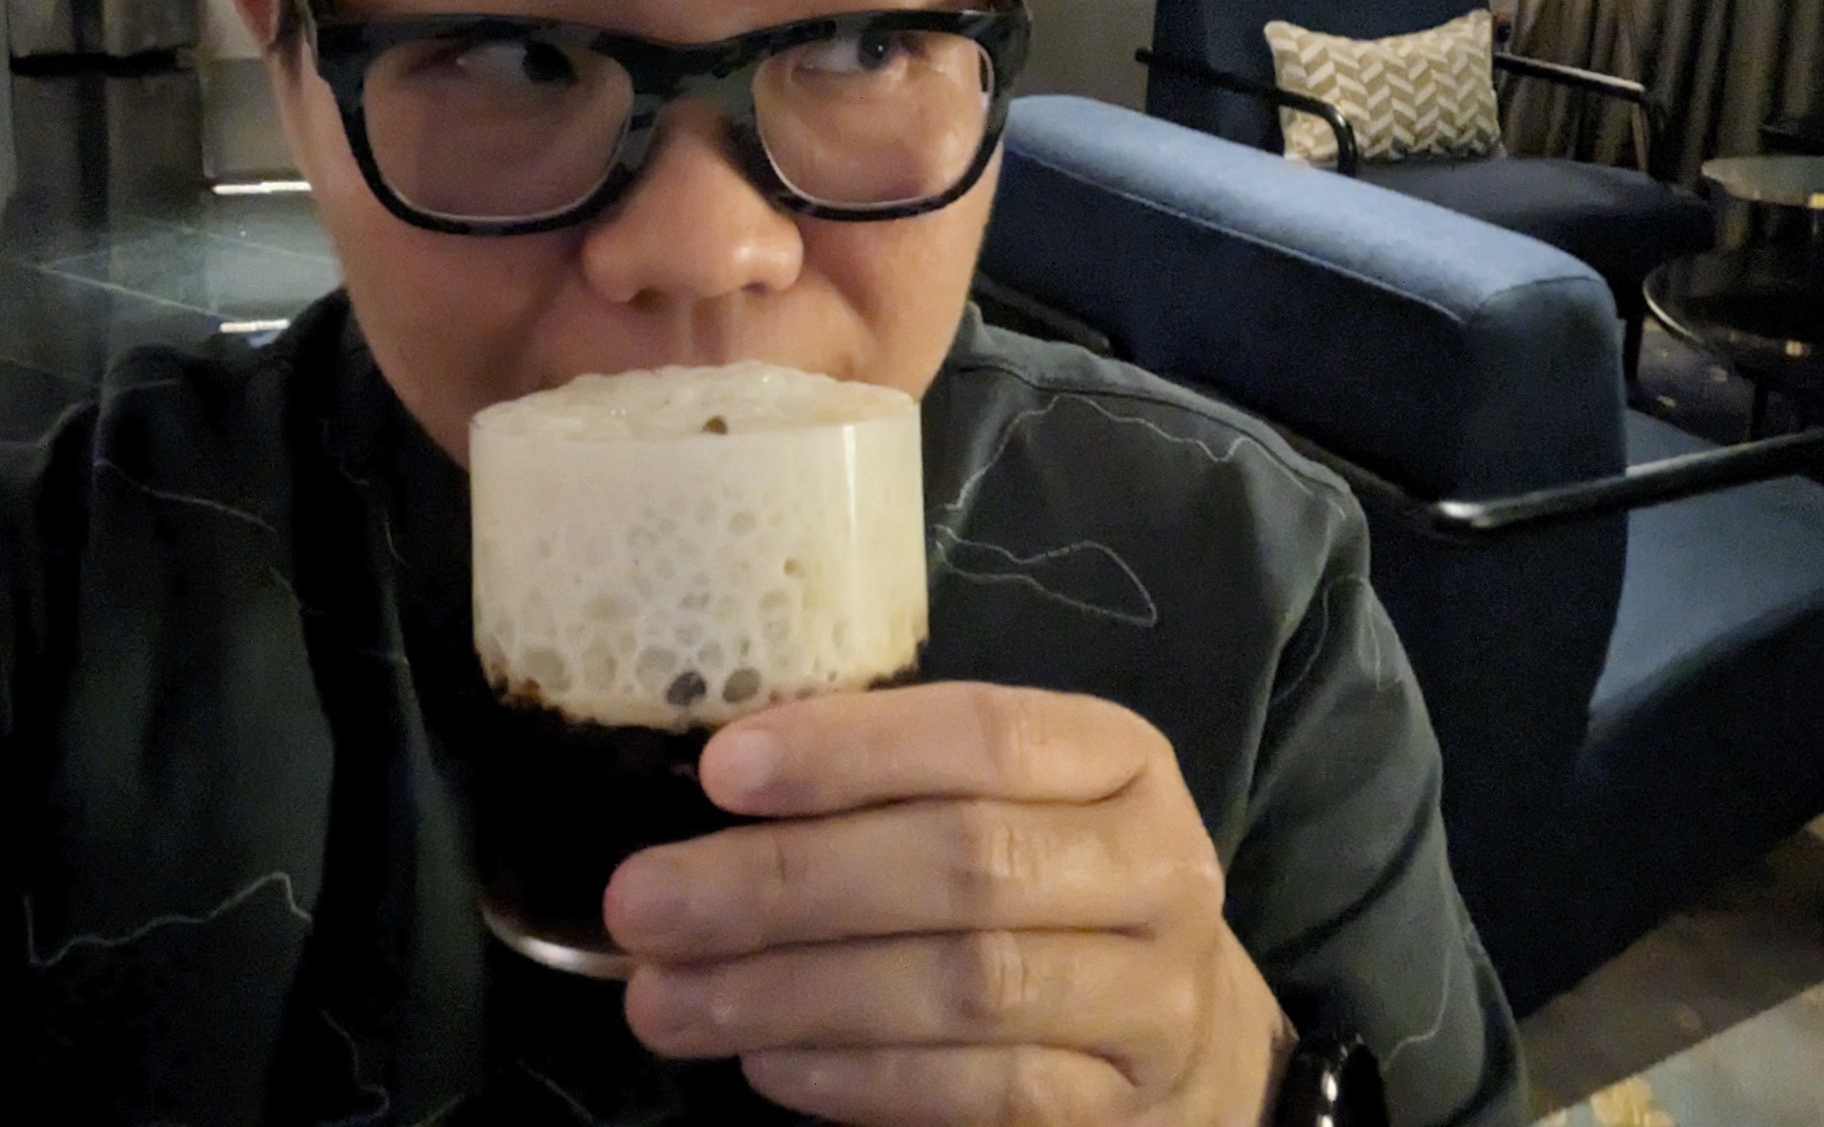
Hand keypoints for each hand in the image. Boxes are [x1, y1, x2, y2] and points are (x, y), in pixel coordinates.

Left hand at [603, 681, 1291, 1124]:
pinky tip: (765, 1063)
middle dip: (785, 882)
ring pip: (964, 985)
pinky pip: (983, 1093)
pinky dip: (861, 1081)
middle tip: (646, 902)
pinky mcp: (1119, 1103)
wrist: (1177, 1019)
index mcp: (1117, 756)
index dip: (851, 751)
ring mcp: (1150, 994)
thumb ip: (897, 781)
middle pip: (962, 864)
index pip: (986, 734)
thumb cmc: (1050, 877)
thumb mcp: (1009, 798)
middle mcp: (1155, 866)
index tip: (720, 771)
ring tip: (669, 999)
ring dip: (794, 992)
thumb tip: (714, 783)